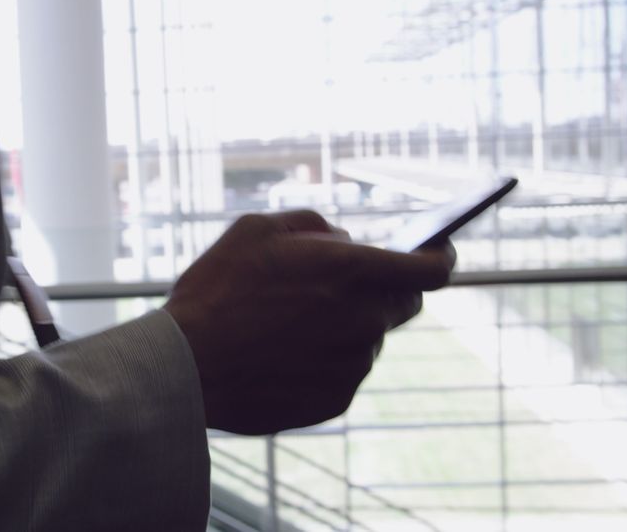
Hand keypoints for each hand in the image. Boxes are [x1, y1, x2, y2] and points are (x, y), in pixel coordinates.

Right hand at [164, 210, 454, 434]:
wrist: (184, 368)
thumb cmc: (215, 291)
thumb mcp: (255, 230)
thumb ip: (313, 225)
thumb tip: (344, 239)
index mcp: (353, 272)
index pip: (432, 269)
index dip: (441, 257)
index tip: (438, 252)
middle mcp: (364, 321)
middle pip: (404, 304)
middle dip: (385, 288)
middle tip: (344, 284)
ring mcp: (352, 365)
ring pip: (369, 339)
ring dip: (346, 325)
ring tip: (290, 324)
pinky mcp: (336, 400)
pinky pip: (345, 371)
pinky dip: (325, 359)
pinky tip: (282, 354)